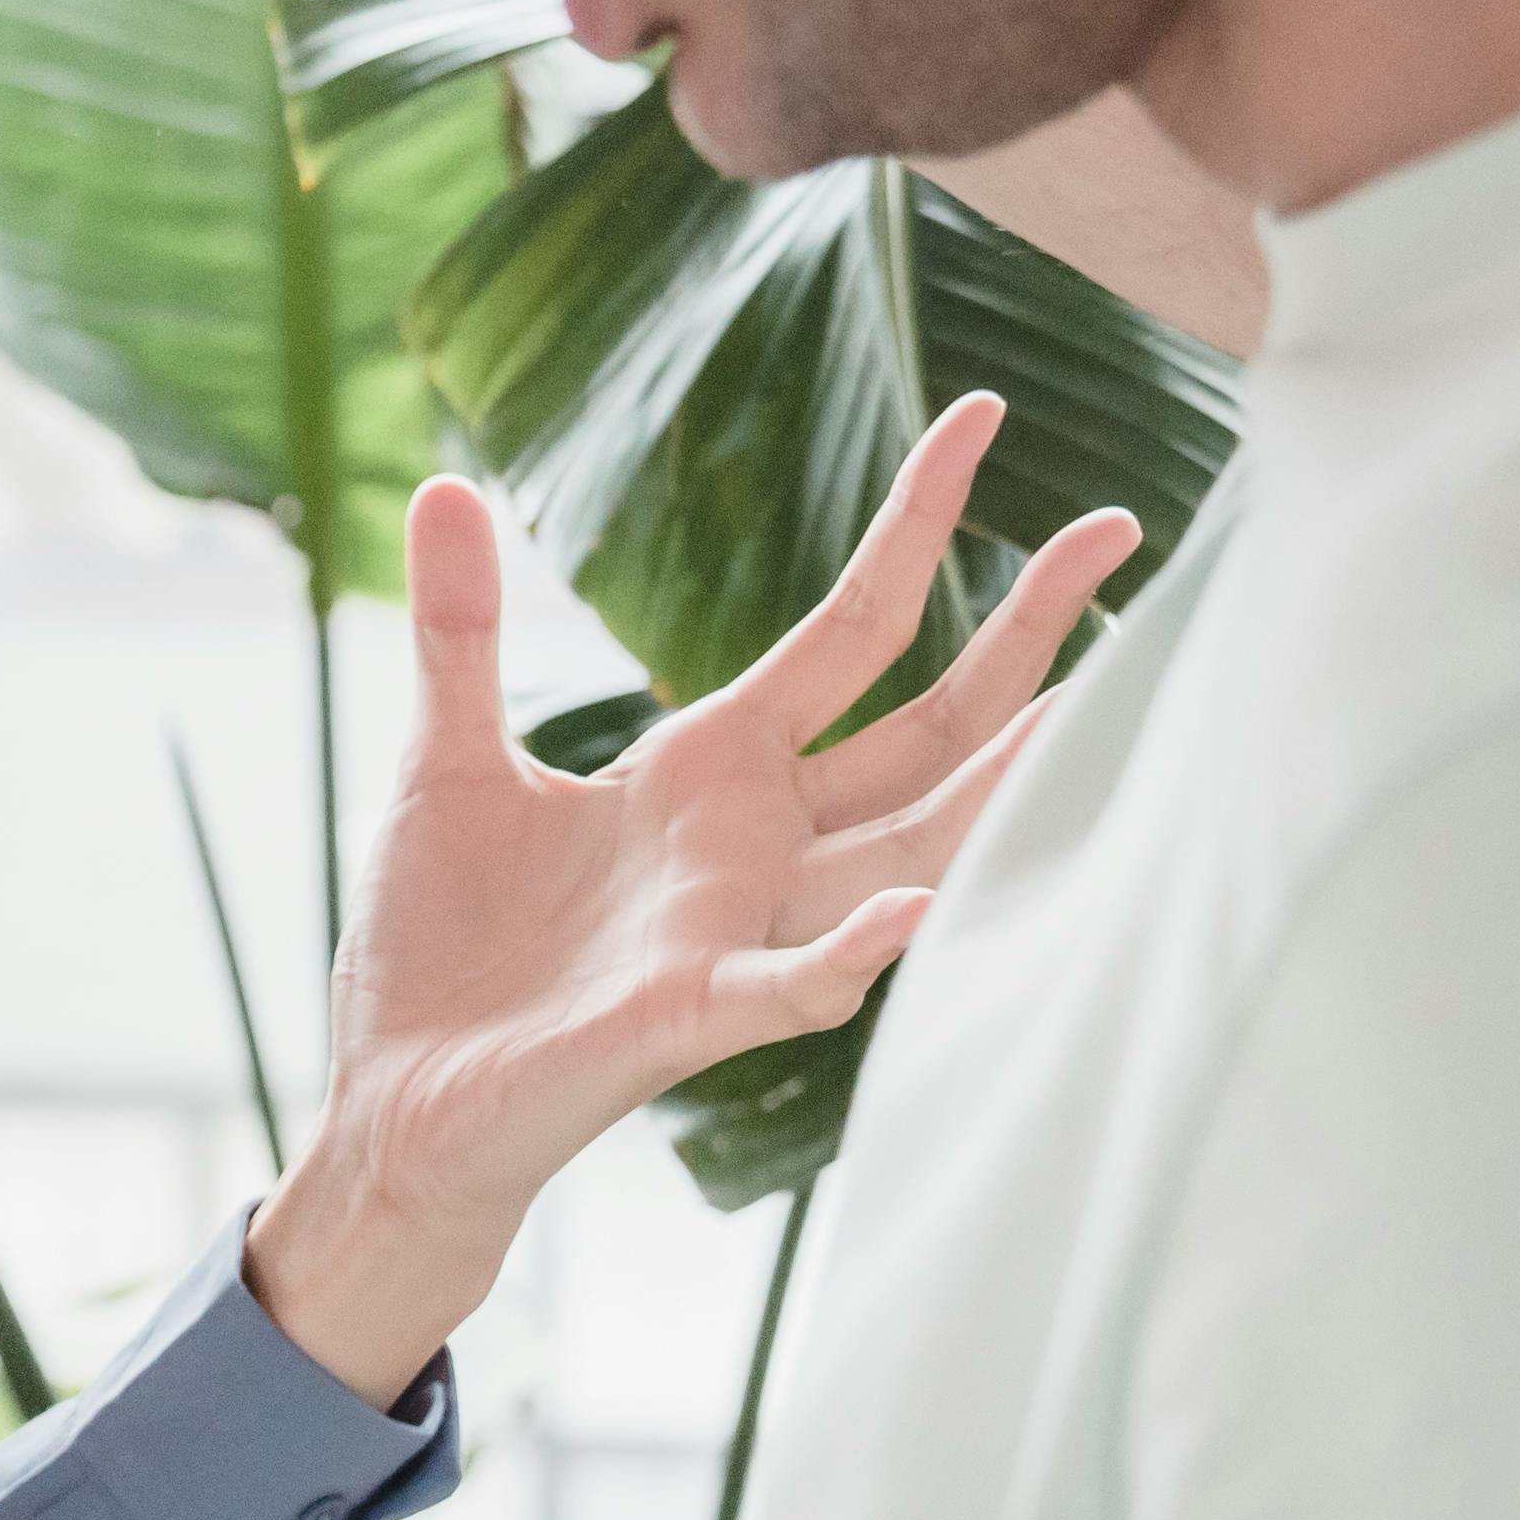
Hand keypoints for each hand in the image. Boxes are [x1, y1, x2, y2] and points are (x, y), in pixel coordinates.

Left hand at [241, 396, 1139, 1399]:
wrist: (395, 1101)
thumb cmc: (438, 950)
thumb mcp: (448, 759)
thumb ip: (463, 631)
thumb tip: (445, 487)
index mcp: (711, 770)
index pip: (851, 626)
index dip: (918, 522)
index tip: (981, 418)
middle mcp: (756, 843)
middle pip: (930, 724)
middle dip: (1028, 632)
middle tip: (1124, 525)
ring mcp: (740, 929)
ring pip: (913, 843)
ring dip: (1002, 781)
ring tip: (1099, 701)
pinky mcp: (690, 1015)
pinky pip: (798, 982)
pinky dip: (856, 948)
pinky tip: (918, 904)